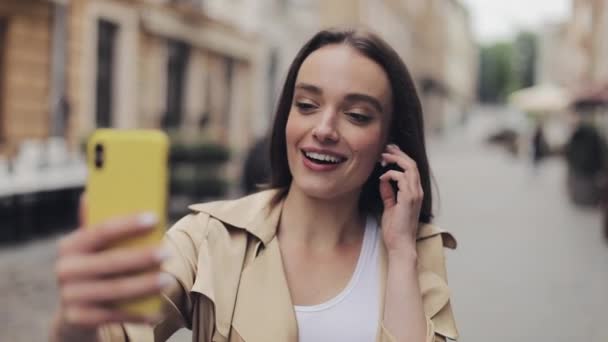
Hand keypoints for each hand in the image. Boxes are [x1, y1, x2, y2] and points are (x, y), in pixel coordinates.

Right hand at [52, 195, 170, 340]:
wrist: (73, 314)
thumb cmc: (94, 269)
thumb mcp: (92, 249)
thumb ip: (97, 226)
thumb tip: (91, 194)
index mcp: (70, 246)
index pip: (101, 231)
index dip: (128, 224)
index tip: (154, 218)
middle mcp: (65, 270)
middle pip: (110, 261)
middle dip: (142, 257)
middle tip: (168, 252)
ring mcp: (70, 296)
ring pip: (115, 290)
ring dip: (144, 285)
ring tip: (168, 280)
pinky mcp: (78, 319)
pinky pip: (114, 316)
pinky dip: (137, 315)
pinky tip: (157, 312)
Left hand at [378, 144, 422, 254]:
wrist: (400, 244)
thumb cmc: (395, 229)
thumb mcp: (390, 207)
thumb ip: (388, 193)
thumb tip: (383, 180)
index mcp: (415, 193)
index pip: (411, 169)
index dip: (401, 157)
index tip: (388, 152)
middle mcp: (417, 192)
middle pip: (412, 164)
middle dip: (398, 153)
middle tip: (385, 148)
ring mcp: (415, 195)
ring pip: (410, 168)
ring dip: (395, 159)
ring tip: (382, 157)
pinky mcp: (409, 199)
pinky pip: (402, 178)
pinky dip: (391, 174)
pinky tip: (382, 177)